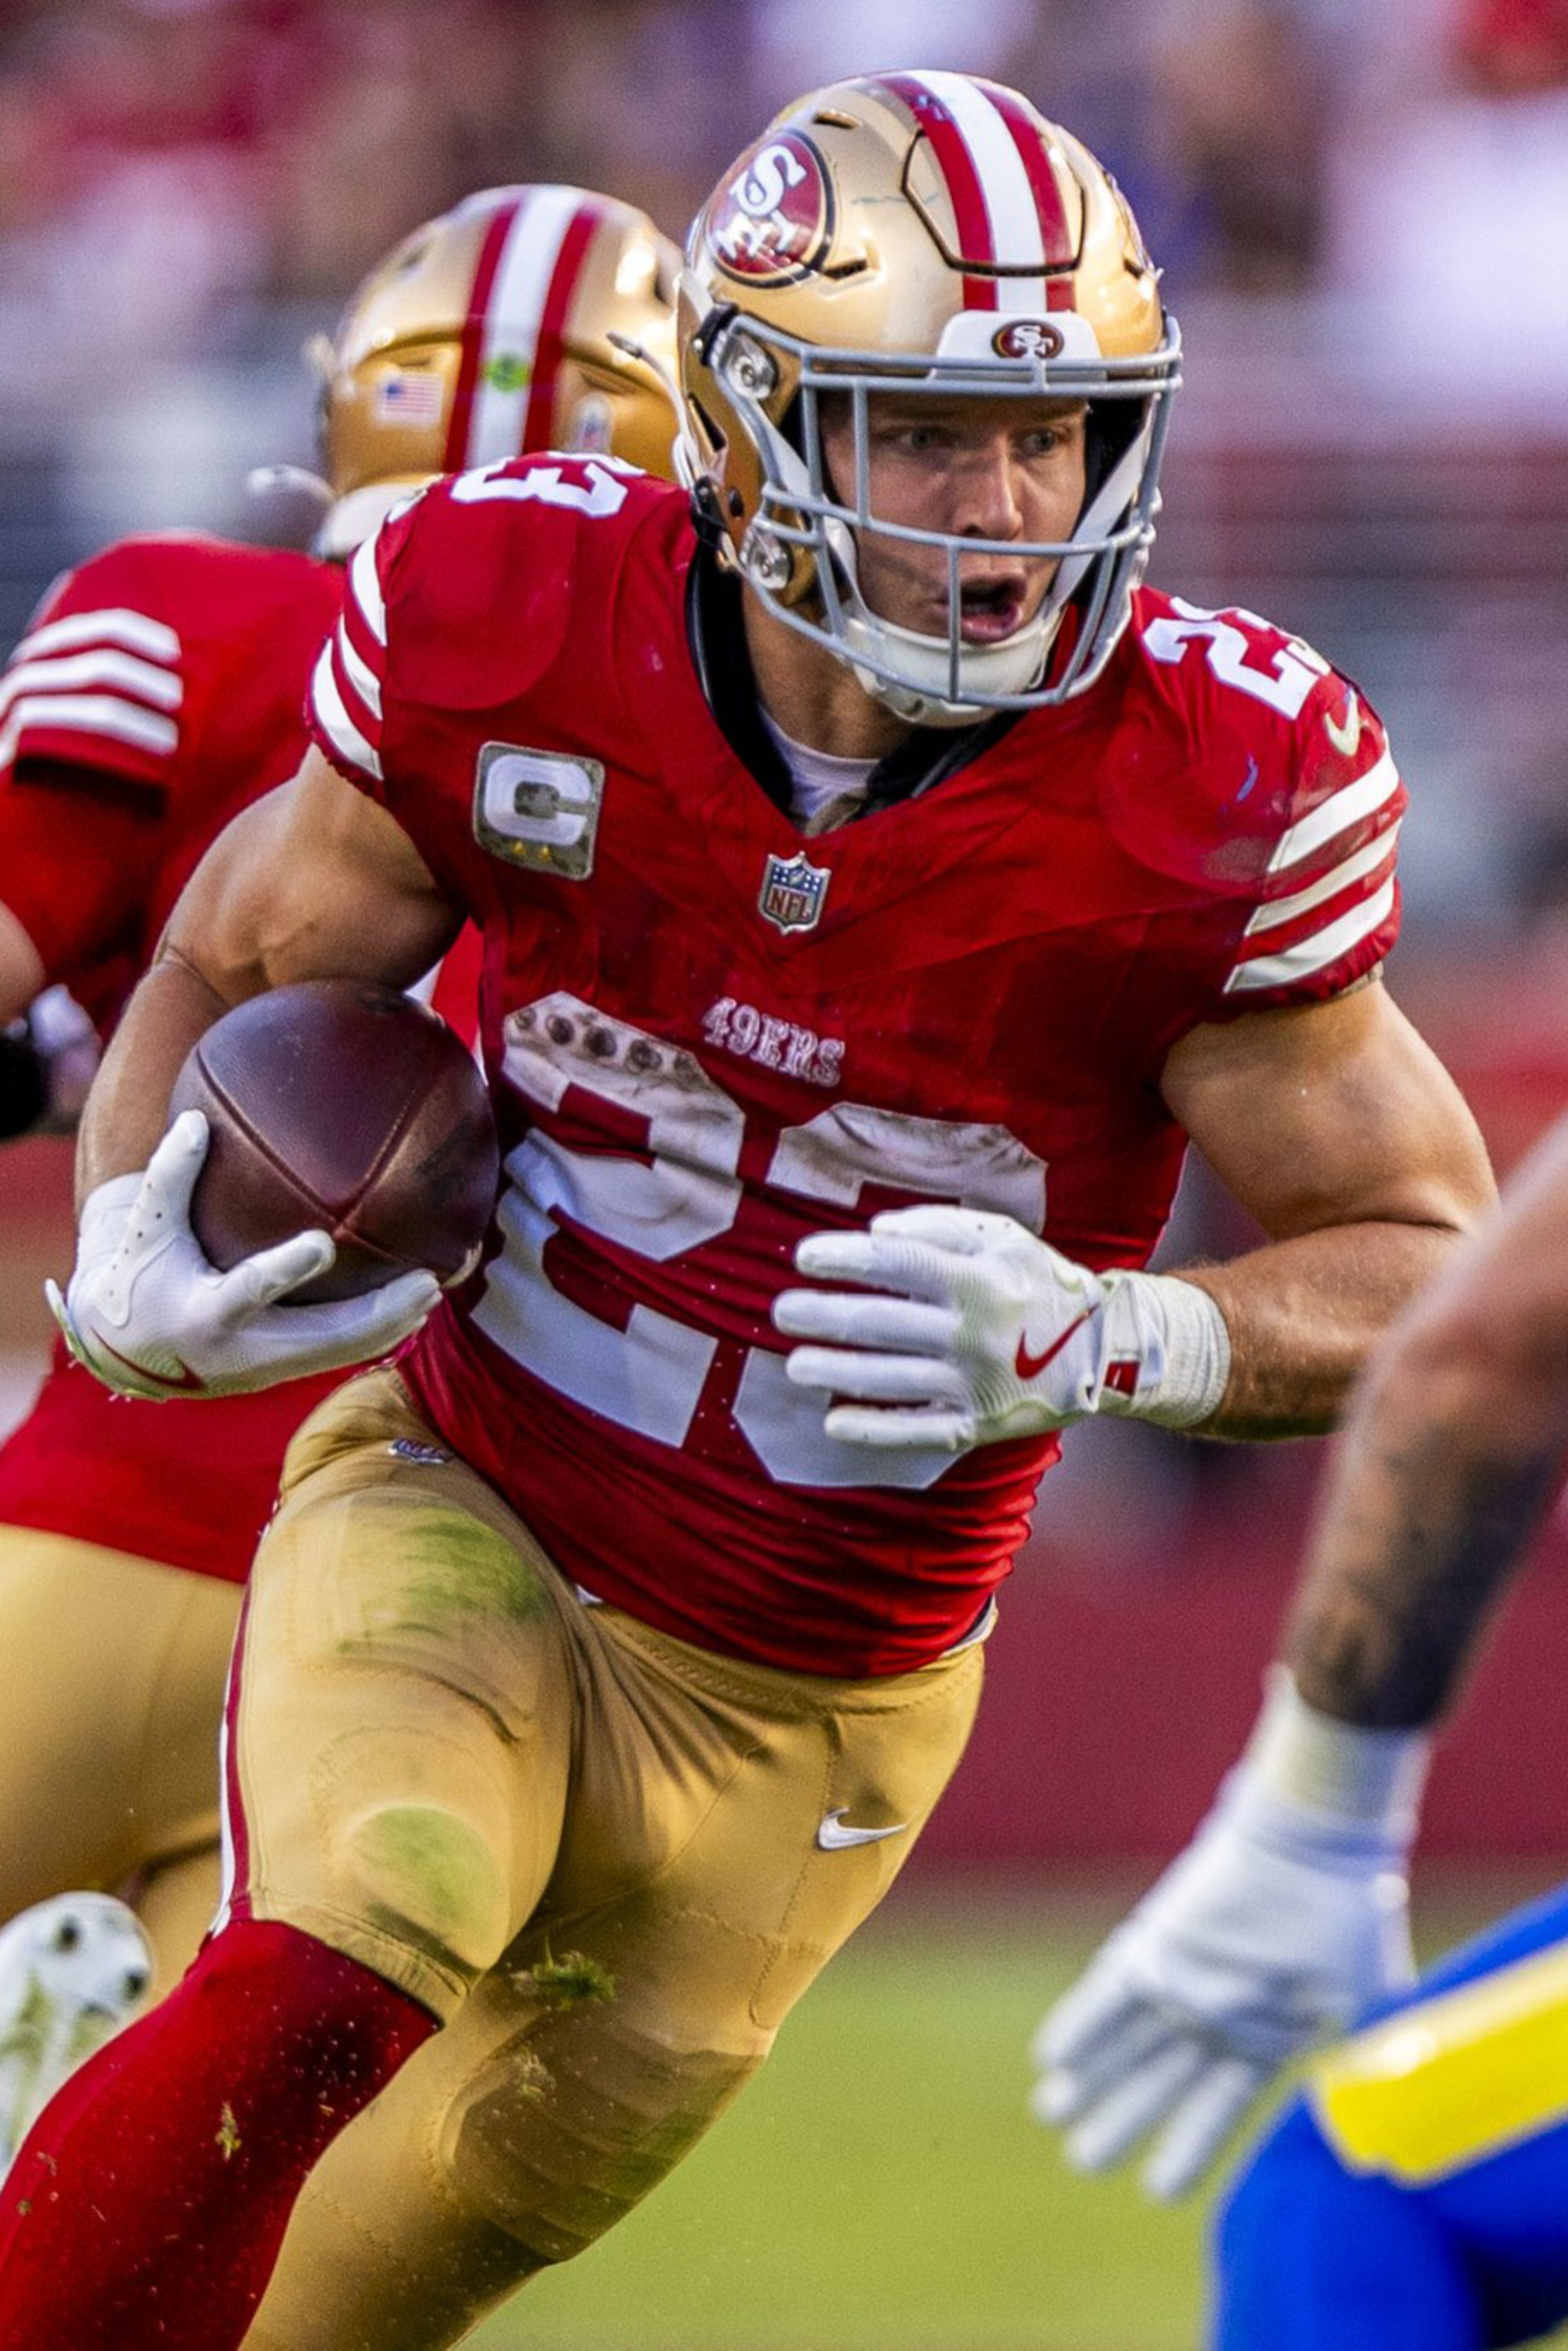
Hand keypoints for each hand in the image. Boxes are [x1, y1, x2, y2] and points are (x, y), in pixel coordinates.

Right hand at [47, 1108, 439, 1399]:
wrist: (125, 1349)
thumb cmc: (137, 1273)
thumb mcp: (141, 1225)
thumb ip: (168, 1176)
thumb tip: (196, 1120)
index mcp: (205, 1312)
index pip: (250, 1290)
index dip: (286, 1269)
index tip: (324, 1243)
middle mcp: (242, 1352)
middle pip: (322, 1339)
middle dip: (378, 1315)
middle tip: (427, 1282)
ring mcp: (267, 1369)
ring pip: (340, 1353)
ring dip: (391, 1326)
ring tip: (436, 1290)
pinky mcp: (282, 1372)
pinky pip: (337, 1353)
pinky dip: (377, 1333)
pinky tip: (415, 1308)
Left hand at [773, 1204, 1226, 1451]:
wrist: (1105, 1348)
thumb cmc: (1040, 1283)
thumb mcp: (1003, 1238)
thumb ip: (941, 1226)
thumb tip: (876, 1231)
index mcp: (979, 1277)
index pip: (895, 1261)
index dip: (842, 1258)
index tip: (803, 1258)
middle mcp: (973, 1331)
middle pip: (881, 1321)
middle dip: (823, 1314)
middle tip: (782, 1310)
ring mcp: (975, 1382)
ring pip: (889, 1377)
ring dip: (835, 1370)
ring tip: (796, 1362)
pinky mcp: (979, 1425)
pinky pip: (916, 1430)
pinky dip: (873, 1428)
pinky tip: (834, 1422)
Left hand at [1030, 1768, 1415, 2199]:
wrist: (1321, 1850)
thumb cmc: (1350, 1923)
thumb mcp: (1363, 2010)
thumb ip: (1360, 2070)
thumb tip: (1376, 2139)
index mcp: (1261, 2037)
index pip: (1216, 2107)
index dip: (1188, 2148)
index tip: (1158, 2189)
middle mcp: (1214, 2015)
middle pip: (1158, 2082)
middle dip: (1120, 2121)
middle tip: (1082, 2160)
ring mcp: (1183, 1981)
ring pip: (1126, 2042)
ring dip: (1089, 2076)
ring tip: (1050, 2110)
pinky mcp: (1158, 1946)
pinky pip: (1109, 1994)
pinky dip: (1082, 2025)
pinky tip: (1050, 2057)